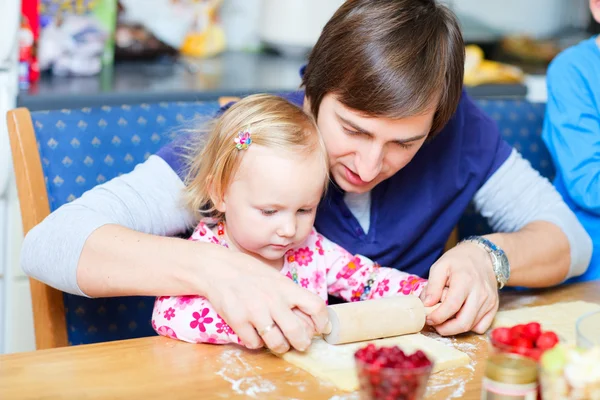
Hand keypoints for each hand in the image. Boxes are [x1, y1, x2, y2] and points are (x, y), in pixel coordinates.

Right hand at [201, 248, 327, 352]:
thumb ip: (290, 295)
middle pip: (298, 332)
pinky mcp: (238, 321)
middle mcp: (273, 300)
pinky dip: (257, 342)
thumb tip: (309, 317)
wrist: (217, 268)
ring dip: (280, 346)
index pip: (316, 306)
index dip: (322, 321)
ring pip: (277, 343)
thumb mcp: (275, 277)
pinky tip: (255, 333)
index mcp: (286, 287)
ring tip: (278, 342)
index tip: (320, 328)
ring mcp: (255, 311)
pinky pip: (254, 343)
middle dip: (302, 343)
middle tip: (300, 344)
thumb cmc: (249, 272)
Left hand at [420, 241, 498, 335]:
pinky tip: (460, 316)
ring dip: (455, 328)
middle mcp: (480, 293)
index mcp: (465, 281)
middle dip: (446, 329)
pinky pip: (481, 326)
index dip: (438, 317)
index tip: (427, 318)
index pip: (452, 306)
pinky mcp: (494, 307)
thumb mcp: (440, 267)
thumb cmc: (458, 261)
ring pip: (472, 326)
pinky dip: (469, 326)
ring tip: (445, 317)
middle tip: (435, 325)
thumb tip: (426, 305)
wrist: (482, 256)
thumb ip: (432, 286)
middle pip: (464, 322)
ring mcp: (489, 301)